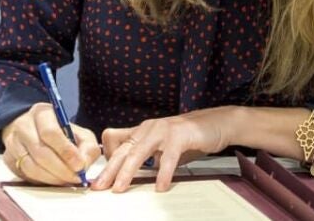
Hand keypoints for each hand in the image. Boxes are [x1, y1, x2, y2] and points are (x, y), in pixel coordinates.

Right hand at [1, 103, 100, 185]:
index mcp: (42, 114)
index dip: (66, 151)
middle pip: (40, 152)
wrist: (32, 128)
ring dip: (51, 178)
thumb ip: (86, 146)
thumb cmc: (59, 131)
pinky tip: (53, 180)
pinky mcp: (8, 158)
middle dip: (61, 169)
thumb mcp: (78, 131)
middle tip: (75, 178)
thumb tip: (83, 165)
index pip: (50, 132)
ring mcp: (12, 142)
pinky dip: (41, 181)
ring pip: (30, 166)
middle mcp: (23, 126)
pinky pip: (24, 175)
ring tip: (66, 181)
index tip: (79, 165)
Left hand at [92, 106, 232, 192]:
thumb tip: (129, 176)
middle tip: (99, 187)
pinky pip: (167, 157)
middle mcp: (148, 128)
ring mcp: (162, 130)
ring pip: (138, 153)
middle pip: (122, 150)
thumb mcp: (161, 147)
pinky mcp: (179, 135)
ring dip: (127, 172)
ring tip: (120, 189)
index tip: (101, 177)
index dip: (105, 158)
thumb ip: (146, 158)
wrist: (214, 123)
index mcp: (141, 131)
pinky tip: (160, 187)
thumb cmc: (187, 137)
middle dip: (109, 170)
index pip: (114, 141)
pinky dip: (163, 173)